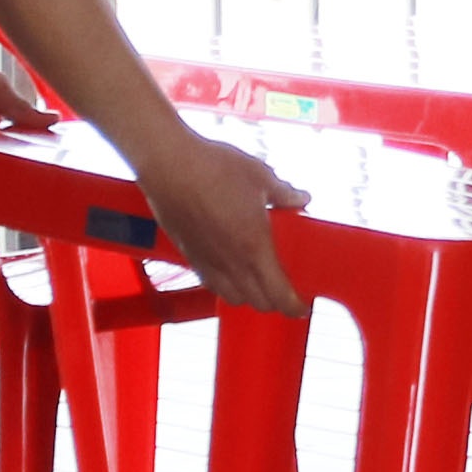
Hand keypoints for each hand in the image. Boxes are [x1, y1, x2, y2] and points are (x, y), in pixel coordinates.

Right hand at [124, 128, 306, 314]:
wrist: (168, 165)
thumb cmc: (213, 168)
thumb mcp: (259, 177)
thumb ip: (283, 193)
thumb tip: (300, 198)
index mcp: (255, 247)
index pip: (278, 294)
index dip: (294, 306)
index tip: (303, 306)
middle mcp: (231, 263)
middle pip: (258, 303)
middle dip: (275, 303)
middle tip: (286, 292)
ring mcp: (207, 262)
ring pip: (232, 298)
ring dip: (250, 297)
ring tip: (259, 284)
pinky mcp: (188, 255)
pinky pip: (211, 284)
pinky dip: (225, 286)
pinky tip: (230, 271)